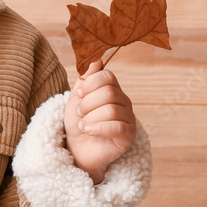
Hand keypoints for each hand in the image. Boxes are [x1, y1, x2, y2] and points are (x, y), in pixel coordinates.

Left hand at [63, 60, 136, 183]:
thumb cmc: (78, 121)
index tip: (79, 94)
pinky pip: (117, 127)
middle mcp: (124, 101)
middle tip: (80, 112)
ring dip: (90, 118)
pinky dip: (97, 128)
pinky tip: (88, 131)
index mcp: (112, 89)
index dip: (89, 84)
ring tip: (83, 124)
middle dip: (88, 103)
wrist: (77, 148)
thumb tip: (96, 59)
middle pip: (108, 93)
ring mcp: (128, 119)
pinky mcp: (129, 136)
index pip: (107, 76)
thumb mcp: (77, 97)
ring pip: (111, 110)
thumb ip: (86, 78)